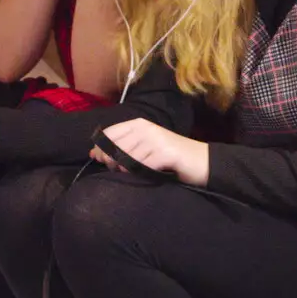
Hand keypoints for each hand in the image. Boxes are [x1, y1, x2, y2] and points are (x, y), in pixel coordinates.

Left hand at [91, 117, 208, 185]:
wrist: (202, 162)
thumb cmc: (171, 157)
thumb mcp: (145, 147)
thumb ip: (121, 147)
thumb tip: (94, 153)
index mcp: (139, 123)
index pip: (108, 133)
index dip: (100, 149)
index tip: (100, 160)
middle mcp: (146, 128)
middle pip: (114, 147)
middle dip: (111, 162)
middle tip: (122, 170)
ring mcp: (155, 140)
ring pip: (126, 158)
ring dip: (126, 170)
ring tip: (138, 172)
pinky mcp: (164, 153)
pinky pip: (141, 167)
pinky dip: (141, 174)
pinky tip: (149, 174)